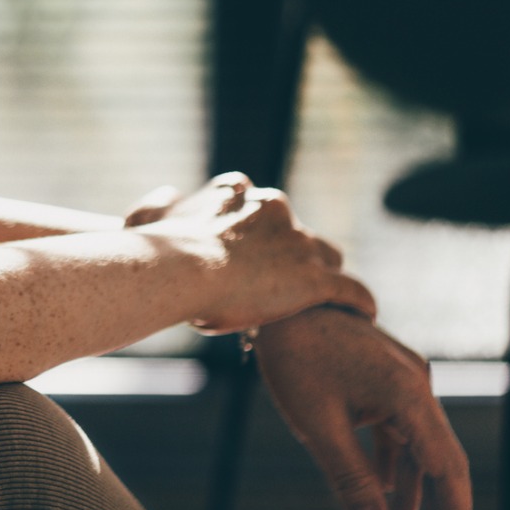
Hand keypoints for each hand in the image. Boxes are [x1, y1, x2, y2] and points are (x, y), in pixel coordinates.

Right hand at [131, 173, 373, 332]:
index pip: (258, 203)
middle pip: (297, 229)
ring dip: (324, 273)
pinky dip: (359, 301)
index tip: (247, 249)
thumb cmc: (155, 250)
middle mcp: (274, 210)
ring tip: (324, 299)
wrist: (180, 270)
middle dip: (293, 251)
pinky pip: (351, 290)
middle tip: (280, 282)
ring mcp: (297, 244)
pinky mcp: (314, 279)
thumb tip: (169, 195)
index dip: (255, 228)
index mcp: (237, 195)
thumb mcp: (145, 217)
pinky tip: (364, 314)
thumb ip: (158, 205)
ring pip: (327, 256)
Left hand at [255, 306, 473, 509]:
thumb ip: (350, 478)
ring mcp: (403, 381)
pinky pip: (399, 429)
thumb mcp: (318, 425)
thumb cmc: (296, 359)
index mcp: (408, 395)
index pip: (443, 465)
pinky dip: (393, 462)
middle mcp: (416, 386)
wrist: (280, 305)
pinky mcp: (385, 379)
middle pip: (439, 458)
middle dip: (439, 508)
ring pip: (418, 446)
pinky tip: (388, 493)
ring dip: (413, 489)